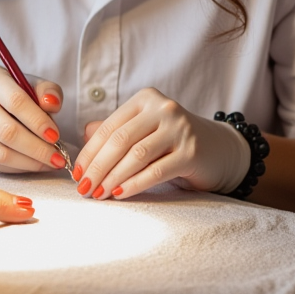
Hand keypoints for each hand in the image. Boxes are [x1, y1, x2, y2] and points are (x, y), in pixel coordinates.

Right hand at [0, 65, 64, 172]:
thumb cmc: (8, 92)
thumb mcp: (27, 83)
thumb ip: (46, 90)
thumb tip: (52, 104)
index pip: (16, 101)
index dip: (38, 121)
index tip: (56, 136)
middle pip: (7, 131)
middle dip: (37, 148)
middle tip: (58, 157)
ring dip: (29, 162)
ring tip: (49, 163)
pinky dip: (17, 168)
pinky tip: (32, 164)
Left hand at [73, 88, 249, 199]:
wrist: (218, 149)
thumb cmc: (172, 141)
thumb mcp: (144, 129)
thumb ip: (116, 129)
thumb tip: (84, 135)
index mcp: (146, 99)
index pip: (110, 127)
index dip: (89, 152)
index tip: (76, 173)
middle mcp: (164, 109)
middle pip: (120, 140)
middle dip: (98, 167)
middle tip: (84, 188)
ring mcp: (179, 129)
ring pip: (137, 155)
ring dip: (113, 178)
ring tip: (99, 194)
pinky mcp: (191, 152)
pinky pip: (156, 171)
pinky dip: (135, 184)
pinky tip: (120, 194)